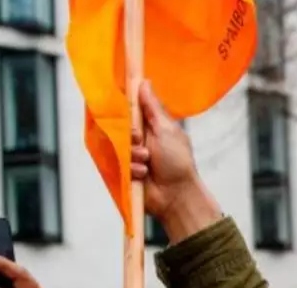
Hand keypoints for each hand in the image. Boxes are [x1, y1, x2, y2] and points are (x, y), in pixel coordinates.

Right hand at [132, 81, 219, 242]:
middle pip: (120, 126)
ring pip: (118, 146)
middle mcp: (139, 138)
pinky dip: (131, 168)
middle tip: (141, 141)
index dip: (125, 107)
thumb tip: (144, 82)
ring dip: (133, 153)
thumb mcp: (167, 130)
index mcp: (150, 125)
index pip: (130, 109)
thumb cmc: (178, 162)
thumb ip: (152, 107)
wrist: (177, 195)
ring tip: (147, 161)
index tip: (123, 106)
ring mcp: (132, 155)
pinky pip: (118, 163)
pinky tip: (143, 173)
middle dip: (130, 135)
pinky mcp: (126, 171)